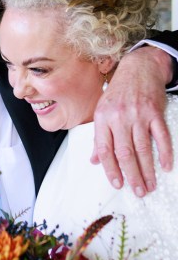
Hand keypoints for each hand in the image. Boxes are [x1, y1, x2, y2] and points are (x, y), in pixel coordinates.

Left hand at [91, 46, 172, 196]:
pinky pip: (161, 137)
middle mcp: (119, 117)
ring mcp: (138, 115)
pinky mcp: (155, 113)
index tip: (117, 184)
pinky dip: (165, 153)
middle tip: (138, 192)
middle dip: (132, 176)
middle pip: (125, 153)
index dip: (110, 169)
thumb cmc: (118, 91)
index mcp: (103, 118)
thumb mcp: (102, 110)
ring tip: (150, 185)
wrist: (139, 68)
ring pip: (143, 149)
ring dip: (147, 170)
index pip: (104, 149)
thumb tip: (94, 160)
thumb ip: (98, 137)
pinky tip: (166, 166)